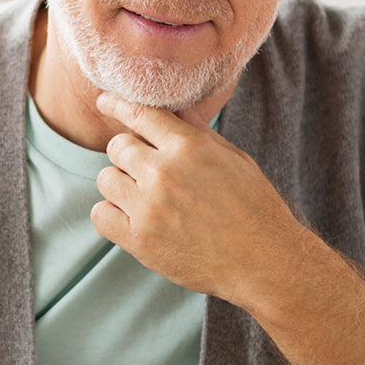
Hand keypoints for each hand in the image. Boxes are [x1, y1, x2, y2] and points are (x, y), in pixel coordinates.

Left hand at [92, 91, 304, 310]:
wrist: (264, 262)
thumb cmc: (255, 208)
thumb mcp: (234, 159)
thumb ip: (198, 132)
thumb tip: (173, 108)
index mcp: (188, 147)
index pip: (138, 113)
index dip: (116, 105)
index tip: (105, 102)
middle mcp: (163, 173)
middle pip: (117, 146)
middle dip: (128, 153)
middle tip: (146, 169)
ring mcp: (148, 208)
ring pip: (105, 179)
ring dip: (119, 184)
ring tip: (143, 196)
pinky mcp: (139, 240)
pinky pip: (100, 215)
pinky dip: (111, 214)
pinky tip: (133, 217)